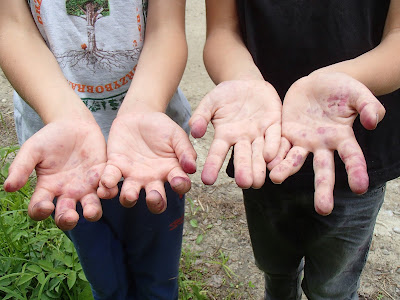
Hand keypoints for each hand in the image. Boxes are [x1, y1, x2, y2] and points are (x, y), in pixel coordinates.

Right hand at [4, 119, 106, 229]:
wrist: (74, 124)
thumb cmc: (50, 138)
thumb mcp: (32, 149)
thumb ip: (21, 167)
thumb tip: (8, 187)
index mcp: (47, 189)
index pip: (40, 209)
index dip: (41, 212)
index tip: (45, 205)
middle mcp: (67, 193)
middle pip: (67, 216)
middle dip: (68, 220)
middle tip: (71, 216)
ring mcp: (87, 188)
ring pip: (91, 209)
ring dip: (92, 213)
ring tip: (91, 210)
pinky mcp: (103, 178)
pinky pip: (108, 191)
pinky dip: (108, 192)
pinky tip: (106, 187)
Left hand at [98, 112, 196, 212]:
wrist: (138, 116)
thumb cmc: (161, 127)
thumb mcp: (176, 134)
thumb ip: (185, 150)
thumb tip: (191, 169)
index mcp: (171, 171)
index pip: (179, 186)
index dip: (180, 187)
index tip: (177, 181)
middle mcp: (152, 179)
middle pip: (155, 201)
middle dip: (155, 203)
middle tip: (153, 196)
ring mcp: (133, 175)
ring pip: (130, 196)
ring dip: (129, 199)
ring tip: (129, 195)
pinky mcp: (115, 167)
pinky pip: (110, 179)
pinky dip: (106, 184)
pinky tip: (106, 183)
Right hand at [190, 80, 281, 188]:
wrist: (247, 83)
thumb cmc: (225, 94)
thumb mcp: (210, 102)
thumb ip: (201, 116)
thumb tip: (194, 132)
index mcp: (225, 135)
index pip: (217, 153)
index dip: (213, 166)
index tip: (207, 180)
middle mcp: (242, 139)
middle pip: (242, 157)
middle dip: (243, 171)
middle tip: (243, 184)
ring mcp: (259, 133)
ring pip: (259, 153)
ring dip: (259, 167)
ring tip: (257, 182)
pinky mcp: (274, 124)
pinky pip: (274, 137)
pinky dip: (273, 146)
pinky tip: (270, 157)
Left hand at [269, 72, 385, 214]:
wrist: (318, 83)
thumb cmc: (342, 89)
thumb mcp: (358, 93)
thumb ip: (368, 105)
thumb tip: (374, 122)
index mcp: (342, 137)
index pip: (351, 157)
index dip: (356, 171)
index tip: (360, 188)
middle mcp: (322, 144)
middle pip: (323, 169)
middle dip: (323, 189)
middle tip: (323, 210)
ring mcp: (303, 141)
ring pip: (295, 160)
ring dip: (286, 170)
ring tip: (276, 178)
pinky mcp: (286, 133)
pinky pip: (279, 145)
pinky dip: (273, 155)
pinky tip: (266, 163)